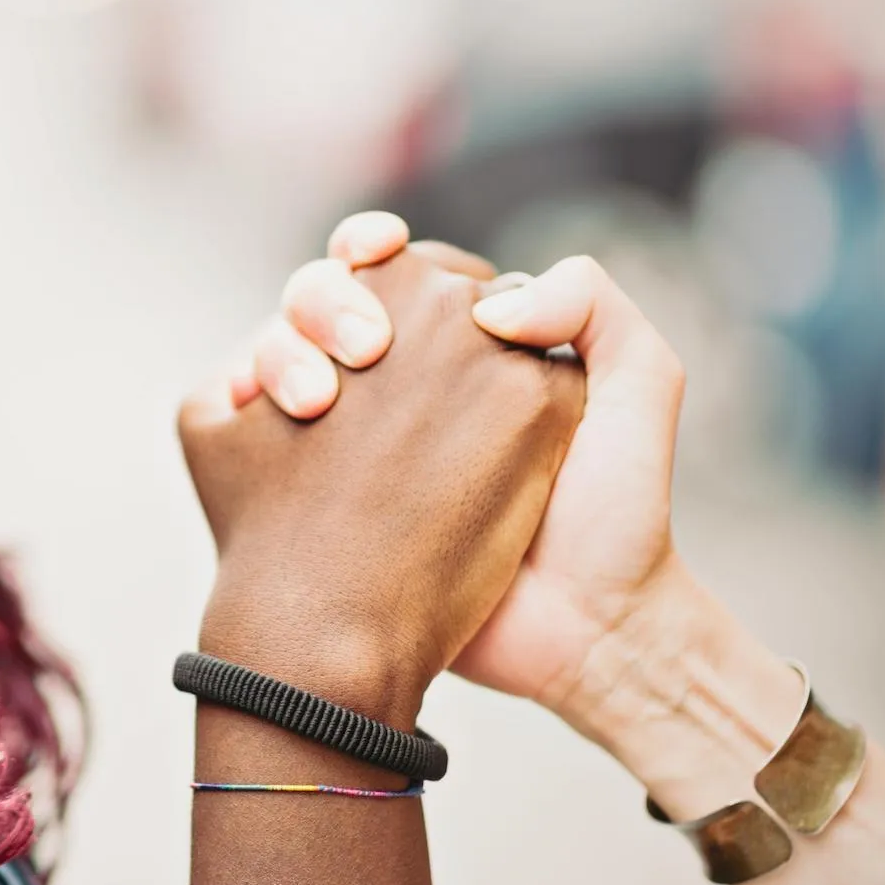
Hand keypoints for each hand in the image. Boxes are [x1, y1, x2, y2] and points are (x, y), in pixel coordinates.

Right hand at [244, 238, 687, 716]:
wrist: (579, 634)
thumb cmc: (614, 518)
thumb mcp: (637, 390)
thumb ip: (592, 301)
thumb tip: (488, 303)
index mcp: (474, 342)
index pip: (404, 268)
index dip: (372, 250)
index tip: (376, 253)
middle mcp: (411, 382)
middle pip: (328, 304)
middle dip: (320, 303)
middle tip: (358, 352)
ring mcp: (362, 441)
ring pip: (286, 358)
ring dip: (279, 356)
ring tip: (309, 401)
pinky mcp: (327, 496)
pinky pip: (267, 435)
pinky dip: (247, 414)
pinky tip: (255, 417)